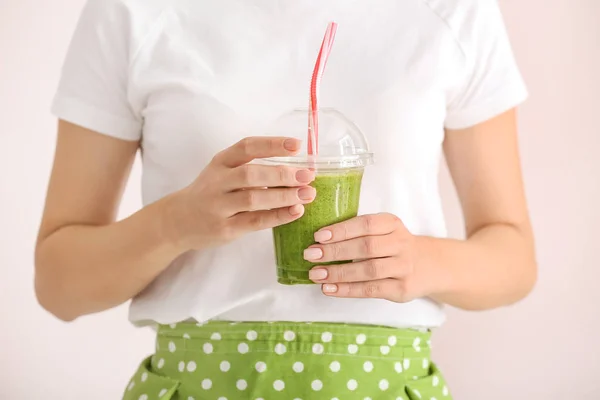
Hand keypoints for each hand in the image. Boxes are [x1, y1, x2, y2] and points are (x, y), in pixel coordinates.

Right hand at [168, 137, 315, 249]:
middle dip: (282, 174)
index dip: (272, 144)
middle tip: (307, 175)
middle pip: (251, 174)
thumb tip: (297, 168)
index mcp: (220, 162)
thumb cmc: (211, 193)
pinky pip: (254, 221)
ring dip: (284, 196)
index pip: (247, 147)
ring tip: (307, 194)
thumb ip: (252, 168)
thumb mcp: (223, 172)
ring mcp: (218, 206)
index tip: (297, 145)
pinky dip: (277, 216)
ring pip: (253, 199)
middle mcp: (217, 182)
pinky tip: (295, 211)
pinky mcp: (224, 229)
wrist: (179, 221)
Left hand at [305, 213, 424, 301]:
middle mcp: (401, 244)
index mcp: (392, 224)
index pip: (366, 224)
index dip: (342, 230)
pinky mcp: (402, 289)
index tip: (318, 236)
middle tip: (311, 255)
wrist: (431, 265)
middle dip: (335, 251)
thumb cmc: (395, 246)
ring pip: (368, 270)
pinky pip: (371, 290)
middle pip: (366, 247)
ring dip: (339, 273)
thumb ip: (359, 233)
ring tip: (316, 274)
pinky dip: (347, 290)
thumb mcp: (384, 231)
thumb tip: (320, 241)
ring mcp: (403, 267)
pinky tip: (329, 288)